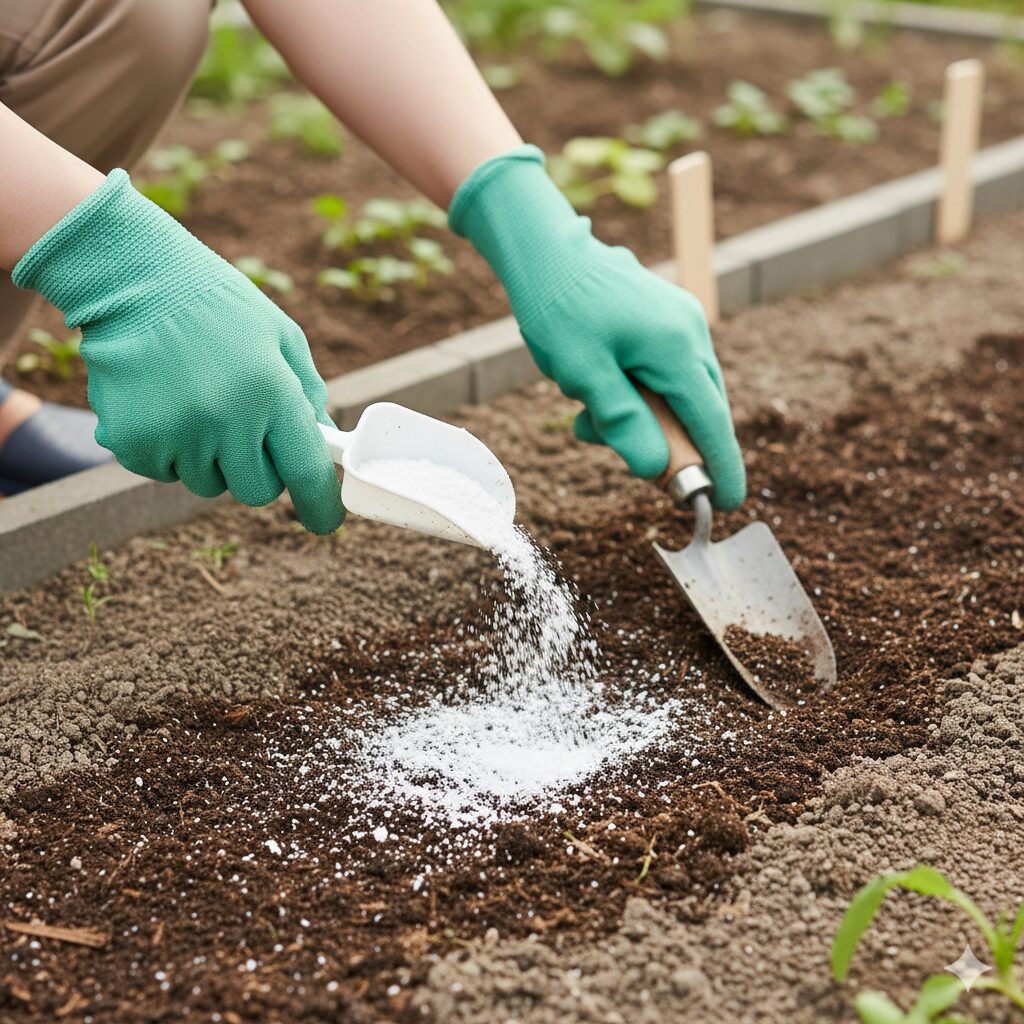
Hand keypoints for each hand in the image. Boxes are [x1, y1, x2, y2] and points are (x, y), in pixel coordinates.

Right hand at [13, 170, 343, 533]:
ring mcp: (177, 435)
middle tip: (245, 429)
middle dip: (259, 470)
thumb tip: (321, 445)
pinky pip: (166, 473)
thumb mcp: (281, 336)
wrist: (132, 280)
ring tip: (198, 402)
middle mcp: (226, 421)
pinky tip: (165, 405)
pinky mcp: (134, 443)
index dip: (321, 506)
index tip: (326, 522)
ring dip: (212, 458)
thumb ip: (307, 394)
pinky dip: (170, 450)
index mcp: (272, 393)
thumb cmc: (219, 306)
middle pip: (257, 491)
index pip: (305, 473)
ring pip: (209, 484)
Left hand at [450, 145, 744, 510]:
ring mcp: (680, 322)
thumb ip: (622, 422)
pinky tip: (595, 394)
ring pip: (678, 393)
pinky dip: (638, 395)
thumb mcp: (583, 374)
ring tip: (586, 417)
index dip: (720, 467)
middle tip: (621, 455)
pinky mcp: (665, 318)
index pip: (711, 421)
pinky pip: (665, 372)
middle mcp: (690, 332)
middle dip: (664, 442)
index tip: (726, 504)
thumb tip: (655, 469)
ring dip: (641, 418)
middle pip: (697, 409)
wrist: (544, 248)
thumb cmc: (559, 307)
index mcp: (676, 347)